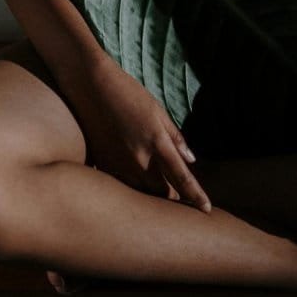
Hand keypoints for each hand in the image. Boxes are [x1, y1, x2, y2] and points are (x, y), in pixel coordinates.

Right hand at [68, 58, 211, 212]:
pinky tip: (133, 181)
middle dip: (172, 197)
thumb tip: (190, 159)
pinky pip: (121, 185)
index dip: (196, 196)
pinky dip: (131, 187)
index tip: (206, 210)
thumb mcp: (157, 111)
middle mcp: (139, 160)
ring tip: (157, 193)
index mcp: (157, 143)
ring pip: (141, 193)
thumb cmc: (127, 93)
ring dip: (151, 195)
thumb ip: (175, 138)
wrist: (90, 86)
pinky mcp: (102, 165)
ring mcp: (119, 165)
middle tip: (179, 196)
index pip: (182, 178)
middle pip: (162, 193)